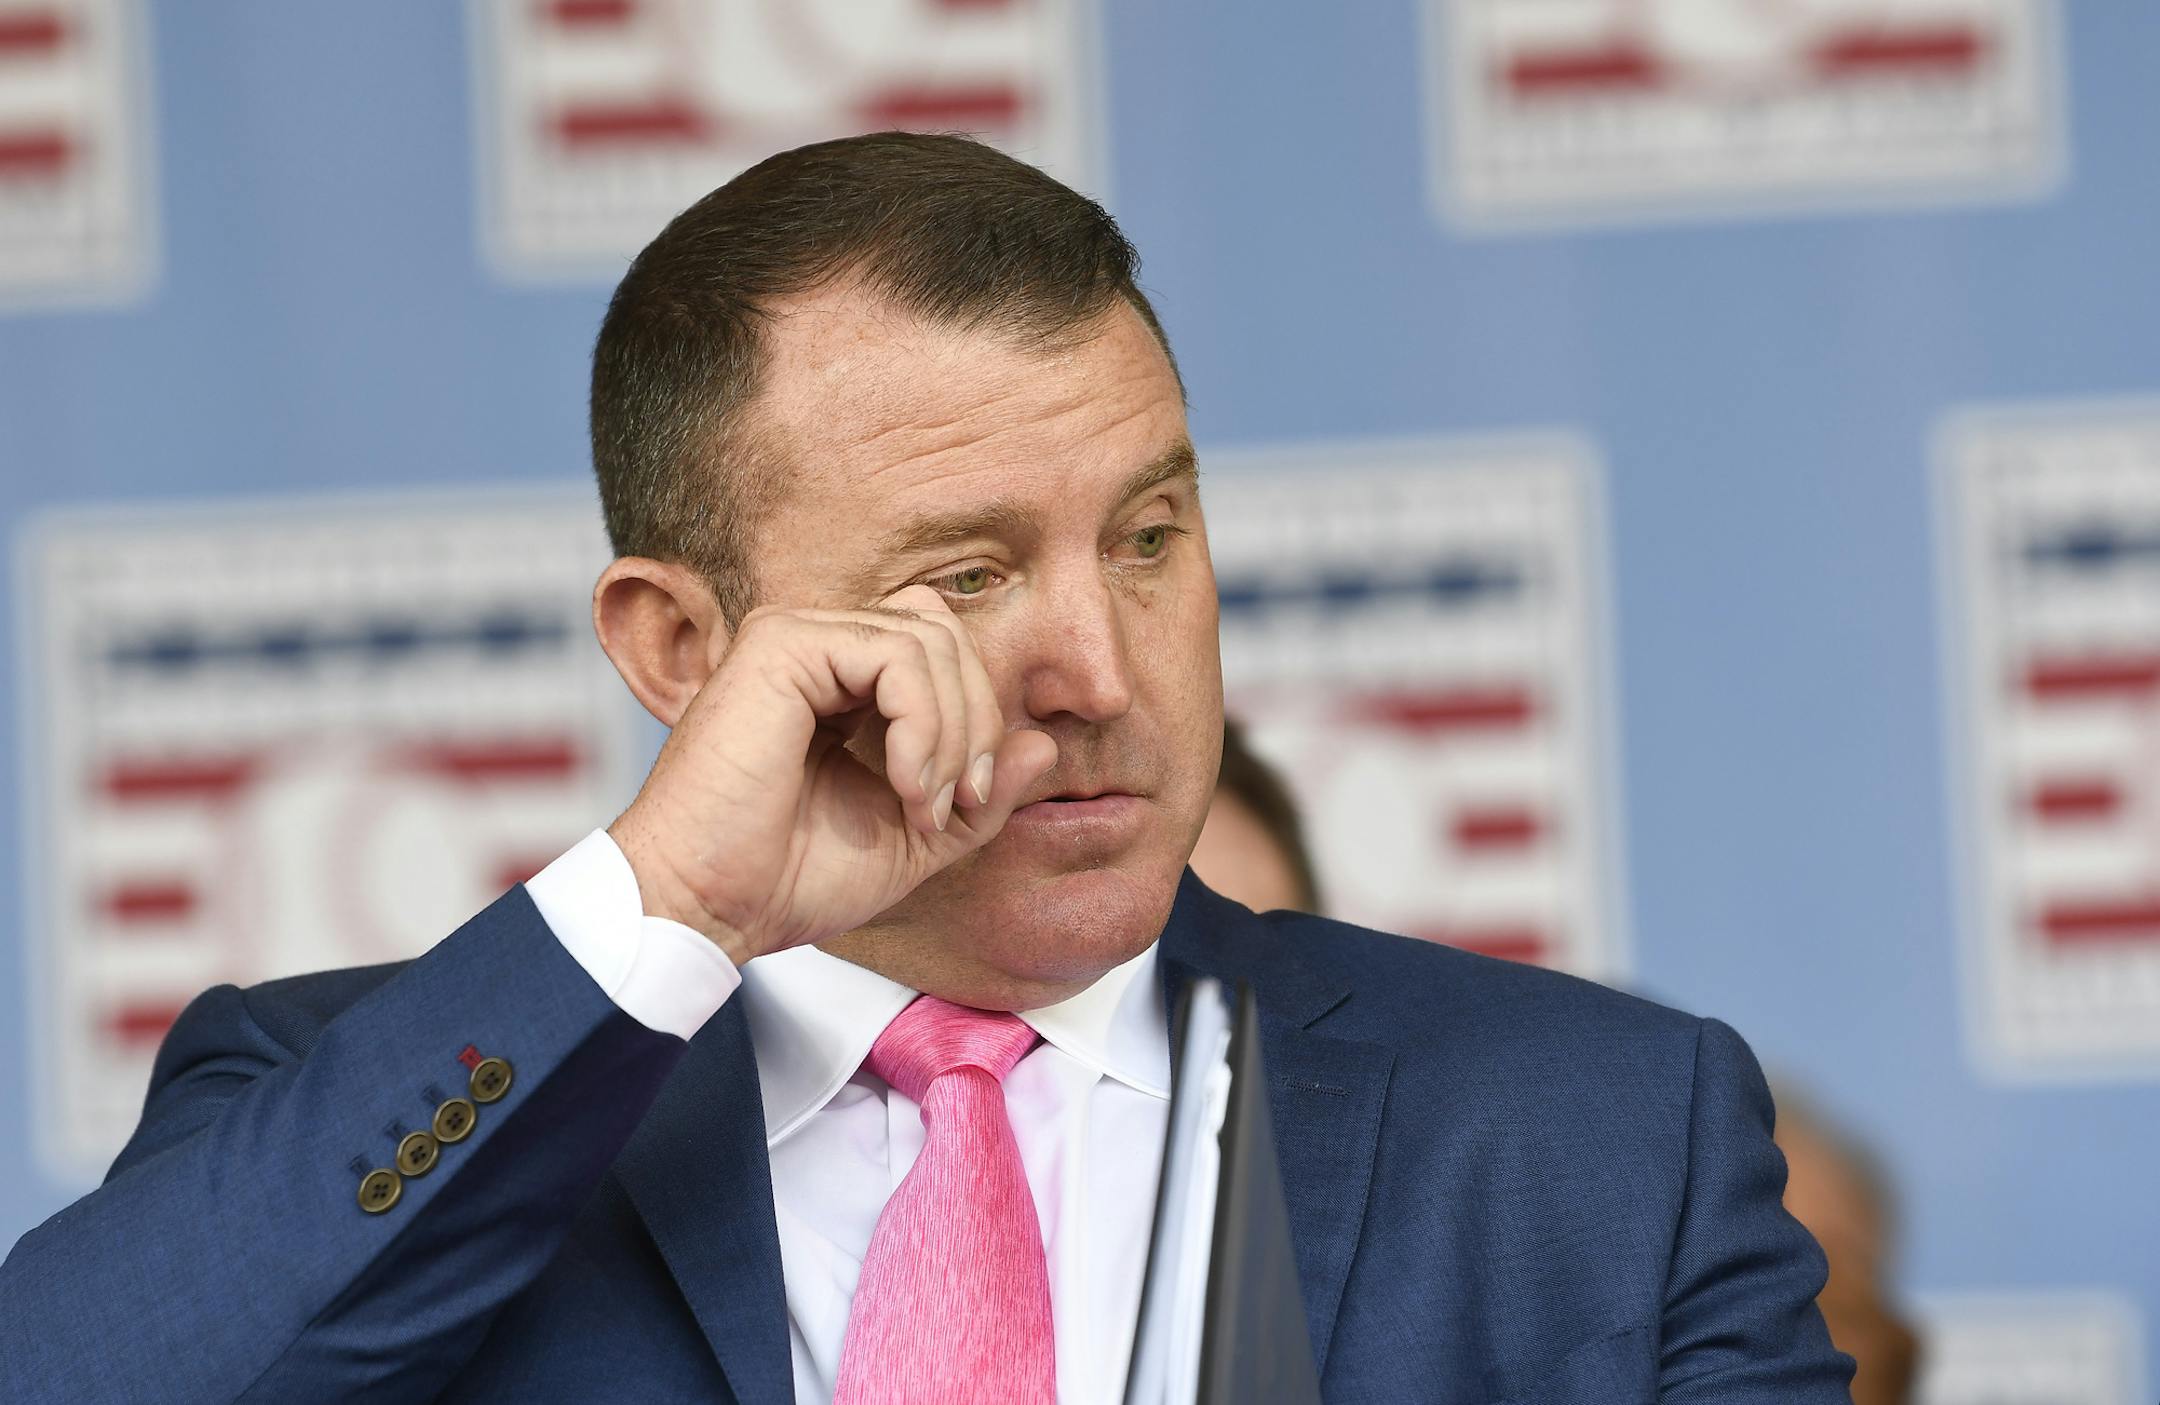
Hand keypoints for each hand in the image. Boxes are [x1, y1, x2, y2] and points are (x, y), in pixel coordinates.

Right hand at [607, 585, 1057, 965]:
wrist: (709, 907)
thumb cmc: (789, 878)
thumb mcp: (916, 838)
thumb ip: (979, 794)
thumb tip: (1044, 743)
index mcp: (841, 684)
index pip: (944, 653)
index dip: (977, 720)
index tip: (967, 805)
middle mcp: (817, 647)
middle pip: (946, 635)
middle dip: (975, 723)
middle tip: (957, 804)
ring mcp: (796, 637)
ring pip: (930, 640)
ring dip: (950, 733)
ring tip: (923, 804)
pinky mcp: (781, 643)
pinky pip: (897, 654)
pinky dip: (922, 724)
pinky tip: (903, 784)